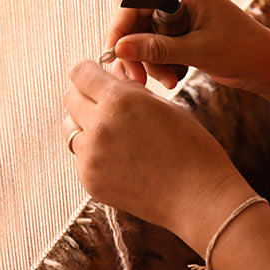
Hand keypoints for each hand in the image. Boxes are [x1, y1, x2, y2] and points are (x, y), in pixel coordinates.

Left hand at [62, 60, 252, 242]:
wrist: (199, 197)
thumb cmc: (191, 147)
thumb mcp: (165, 106)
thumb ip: (131, 89)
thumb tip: (111, 72)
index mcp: (119, 101)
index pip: (80, 73)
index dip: (90, 73)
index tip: (99, 79)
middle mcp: (99, 126)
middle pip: (70, 98)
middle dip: (86, 97)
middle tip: (108, 106)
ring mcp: (91, 157)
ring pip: (71, 129)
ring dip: (87, 127)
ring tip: (117, 136)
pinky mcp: (90, 181)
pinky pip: (81, 157)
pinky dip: (95, 154)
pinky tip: (123, 160)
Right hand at [107, 0, 269, 91]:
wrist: (266, 64)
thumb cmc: (241, 50)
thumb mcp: (198, 51)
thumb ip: (157, 49)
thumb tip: (120, 49)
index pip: (135, 0)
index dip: (120, 27)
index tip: (116, 55)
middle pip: (134, 20)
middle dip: (135, 52)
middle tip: (139, 79)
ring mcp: (176, 15)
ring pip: (142, 37)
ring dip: (149, 63)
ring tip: (169, 82)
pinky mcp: (179, 32)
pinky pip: (154, 47)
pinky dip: (158, 65)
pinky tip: (173, 78)